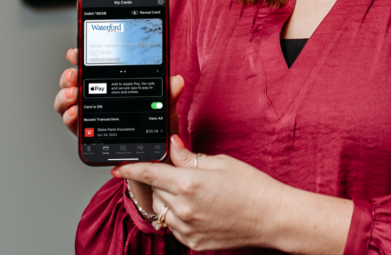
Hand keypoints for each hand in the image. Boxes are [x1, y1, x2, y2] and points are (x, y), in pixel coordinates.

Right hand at [52, 48, 184, 137]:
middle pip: (74, 83)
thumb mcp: (164, 107)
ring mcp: (90, 116)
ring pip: (67, 103)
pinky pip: (74, 125)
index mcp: (111, 86)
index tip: (76, 53)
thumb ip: (169, 94)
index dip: (81, 59)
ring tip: (73, 95)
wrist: (155, 156)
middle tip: (74, 75)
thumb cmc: (156, 129)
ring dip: (65, 97)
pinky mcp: (88, 135)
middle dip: (69, 77)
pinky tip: (75, 114)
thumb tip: (176, 80)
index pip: (92, 68)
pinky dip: (70, 118)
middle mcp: (96, 99)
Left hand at [112, 137, 351, 254]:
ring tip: (191, 191)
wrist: (271, 218)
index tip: (118, 166)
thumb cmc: (252, 187)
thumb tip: (171, 147)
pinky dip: (177, 215)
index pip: (149, 174)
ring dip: (166, 198)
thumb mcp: (221, 163)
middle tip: (175, 173)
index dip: (131, 168)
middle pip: (153, 191)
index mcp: (189, 184)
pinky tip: (197, 207)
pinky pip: (173, 226)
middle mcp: (183, 209)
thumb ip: (189, 157)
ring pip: (161, 210)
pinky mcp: (193, 243)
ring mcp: (187, 229)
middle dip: (158, 181)